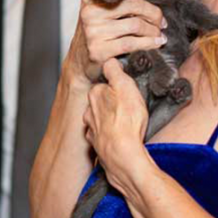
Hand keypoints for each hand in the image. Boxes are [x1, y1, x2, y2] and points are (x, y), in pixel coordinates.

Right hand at [64, 0, 168, 84]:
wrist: (80, 62)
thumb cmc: (99, 33)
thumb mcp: (104, 11)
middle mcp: (90, 11)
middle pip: (133, 4)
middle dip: (154, 13)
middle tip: (162, 22)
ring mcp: (93, 31)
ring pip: (135, 25)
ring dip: (153, 30)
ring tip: (159, 34)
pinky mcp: (99, 49)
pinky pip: (132, 43)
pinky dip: (149, 43)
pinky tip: (156, 43)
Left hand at [84, 59, 152, 188]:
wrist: (123, 156)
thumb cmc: (126, 122)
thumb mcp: (126, 87)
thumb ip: (115, 71)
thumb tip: (109, 61)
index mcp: (95, 94)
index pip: (104, 83)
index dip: (116, 85)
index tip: (125, 89)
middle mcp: (89, 111)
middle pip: (100, 101)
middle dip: (111, 102)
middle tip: (128, 107)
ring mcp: (92, 129)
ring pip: (100, 119)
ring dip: (109, 120)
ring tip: (125, 123)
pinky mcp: (97, 145)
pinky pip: (103, 136)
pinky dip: (109, 135)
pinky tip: (120, 137)